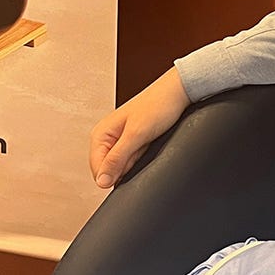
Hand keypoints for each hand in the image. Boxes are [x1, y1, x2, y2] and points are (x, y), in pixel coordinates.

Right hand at [89, 67, 190, 187]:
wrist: (177, 93)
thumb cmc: (157, 106)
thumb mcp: (136, 135)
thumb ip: (117, 159)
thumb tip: (101, 181)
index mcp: (100, 134)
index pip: (97, 169)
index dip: (112, 176)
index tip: (128, 170)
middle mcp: (107, 137)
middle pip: (109, 169)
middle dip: (125, 168)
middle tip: (140, 151)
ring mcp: (120, 140)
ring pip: (123, 165)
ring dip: (135, 161)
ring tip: (145, 144)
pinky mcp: (133, 141)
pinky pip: (134, 159)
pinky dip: (141, 157)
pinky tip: (148, 146)